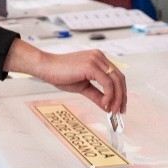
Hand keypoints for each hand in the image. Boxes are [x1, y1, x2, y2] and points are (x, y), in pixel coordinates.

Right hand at [3, 39, 126, 112]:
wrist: (46, 68)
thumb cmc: (60, 74)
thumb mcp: (83, 87)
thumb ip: (97, 95)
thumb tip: (107, 106)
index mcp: (98, 59)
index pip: (116, 76)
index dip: (121, 91)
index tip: (120, 105)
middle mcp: (99, 57)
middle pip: (119, 78)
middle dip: (122, 96)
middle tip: (119, 110)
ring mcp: (96, 60)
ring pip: (115, 80)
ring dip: (117, 98)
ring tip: (113, 110)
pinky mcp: (91, 66)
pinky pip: (107, 83)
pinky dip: (109, 95)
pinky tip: (105, 103)